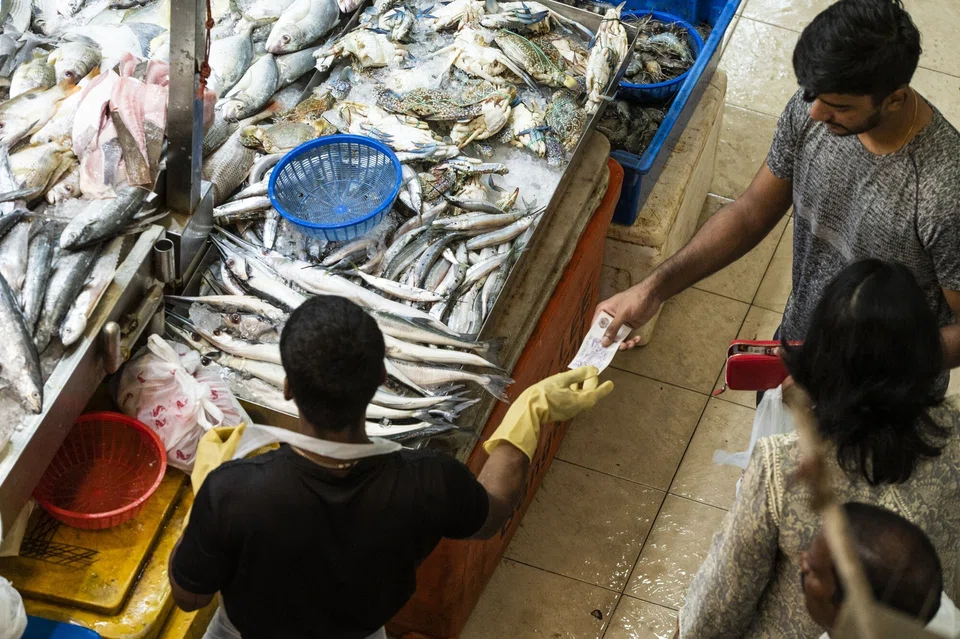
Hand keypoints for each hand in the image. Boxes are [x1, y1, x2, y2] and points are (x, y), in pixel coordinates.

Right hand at [483, 367, 613, 460]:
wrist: (528, 410)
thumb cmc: (544, 393)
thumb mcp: (562, 379)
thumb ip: (578, 374)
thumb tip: (593, 370)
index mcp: (580, 400)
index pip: (597, 393)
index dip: (604, 387)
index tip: (611, 383)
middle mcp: (577, 408)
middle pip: (589, 395)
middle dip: (590, 383)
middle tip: (590, 373)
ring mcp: (569, 411)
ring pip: (580, 398)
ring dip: (581, 387)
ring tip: (578, 377)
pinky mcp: (562, 412)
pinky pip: (573, 401)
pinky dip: (573, 392)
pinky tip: (567, 385)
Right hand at [595, 281, 661, 349]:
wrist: (652, 296)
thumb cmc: (635, 298)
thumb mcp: (623, 313)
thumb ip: (613, 328)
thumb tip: (603, 342)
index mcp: (603, 311)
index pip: (595, 328)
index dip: (596, 339)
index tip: (599, 350)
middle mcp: (609, 319)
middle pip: (606, 336)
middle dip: (613, 344)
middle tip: (621, 347)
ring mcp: (619, 324)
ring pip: (616, 339)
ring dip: (623, 344)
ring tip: (631, 344)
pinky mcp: (628, 327)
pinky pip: (626, 338)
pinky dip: (631, 341)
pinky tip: (637, 338)